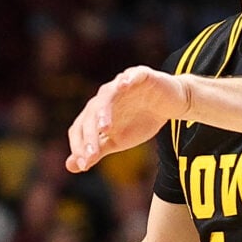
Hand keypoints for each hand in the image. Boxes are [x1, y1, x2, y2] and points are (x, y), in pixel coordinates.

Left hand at [67, 65, 188, 173]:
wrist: (171, 104)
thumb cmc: (142, 120)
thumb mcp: (119, 140)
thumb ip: (97, 150)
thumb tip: (71, 166)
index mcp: (96, 113)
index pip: (79, 128)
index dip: (79, 146)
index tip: (84, 165)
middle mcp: (105, 97)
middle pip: (91, 114)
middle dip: (90, 136)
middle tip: (93, 155)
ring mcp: (121, 84)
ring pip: (107, 95)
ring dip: (104, 110)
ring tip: (105, 127)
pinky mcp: (140, 75)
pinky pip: (132, 75)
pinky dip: (127, 80)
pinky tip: (124, 86)